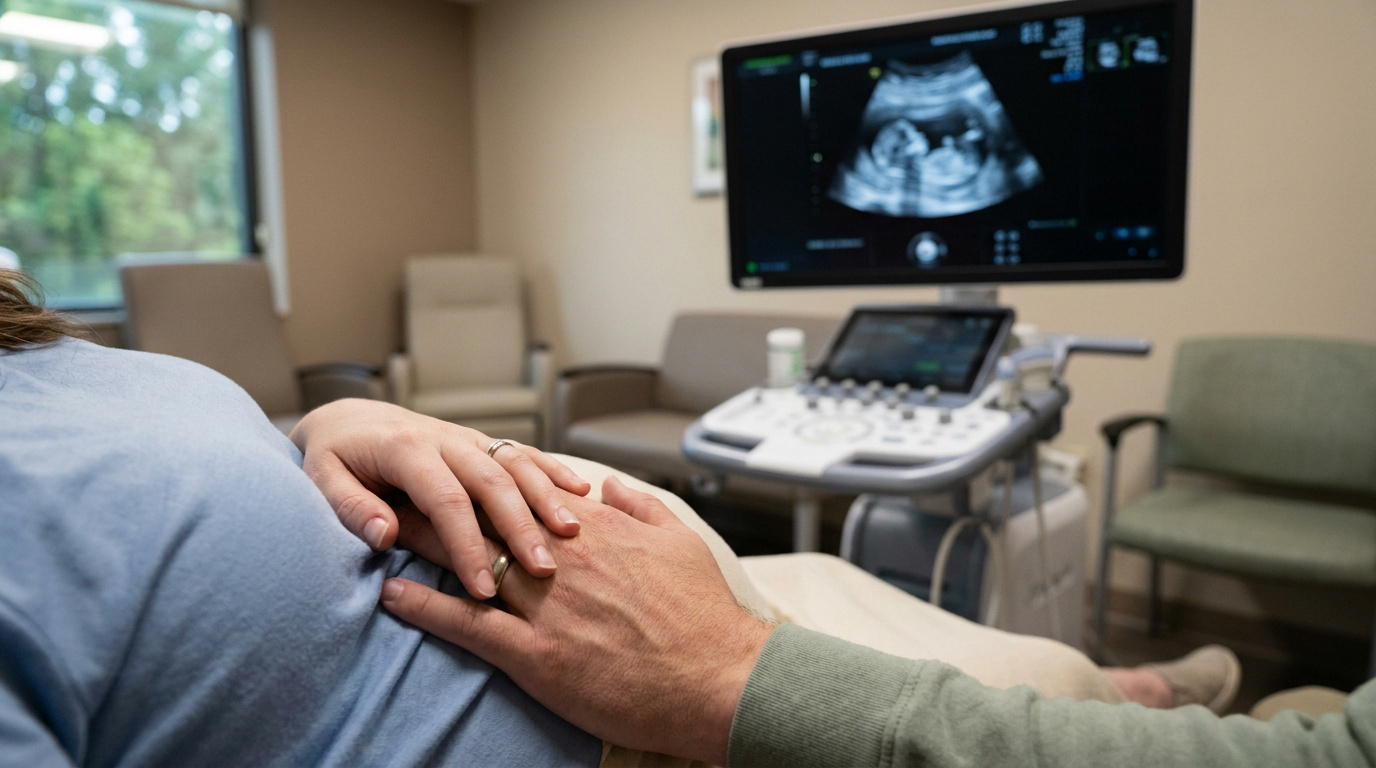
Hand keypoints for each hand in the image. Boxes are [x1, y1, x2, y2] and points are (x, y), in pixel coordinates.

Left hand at [289, 398, 590, 598]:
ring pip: (518, 464)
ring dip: (547, 498)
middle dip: (520, 527)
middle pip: (493, 482)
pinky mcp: (483, 442)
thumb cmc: (332, 458)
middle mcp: (444, 439)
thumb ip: (350, 507)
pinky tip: (581, 493)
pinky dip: (554, 471)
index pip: (445, 500)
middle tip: (542, 571)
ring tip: (570, 535)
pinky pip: (526, 453)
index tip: (482, 588)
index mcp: (405, 449)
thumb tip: (384, 534)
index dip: (466, 545)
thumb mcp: (321, 480)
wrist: (348, 416)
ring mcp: (469, 438)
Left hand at [379, 475, 773, 764]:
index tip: (443, 471)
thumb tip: (607, 485)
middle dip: (434, 501)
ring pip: (467, 563)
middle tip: (391, 486)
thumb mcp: (680, 542)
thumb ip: (640, 506)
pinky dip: (423, 607)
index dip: (477, 482)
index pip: (519, 494)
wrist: (719, 677)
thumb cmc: (704, 614)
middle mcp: (562, 558)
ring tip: (376, 529)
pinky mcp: (536, 654)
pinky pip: (467, 625)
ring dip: (419, 545)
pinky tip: (390, 594)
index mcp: (594, 530)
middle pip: (482, 519)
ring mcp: (546, 606)